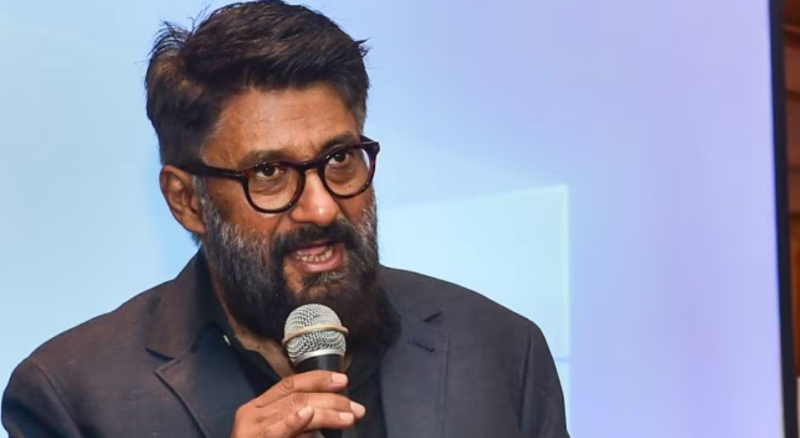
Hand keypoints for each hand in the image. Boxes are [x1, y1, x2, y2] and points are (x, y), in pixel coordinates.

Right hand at [229, 370, 365, 437]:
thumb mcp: (276, 432)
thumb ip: (294, 422)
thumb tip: (326, 412)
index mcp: (257, 407)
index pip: (290, 383)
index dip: (318, 379)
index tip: (343, 380)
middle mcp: (252, 414)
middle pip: (296, 396)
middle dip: (331, 399)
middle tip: (356, 409)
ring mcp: (252, 430)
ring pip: (293, 409)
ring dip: (326, 412)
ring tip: (348, 417)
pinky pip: (276, 430)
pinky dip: (293, 421)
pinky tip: (307, 414)